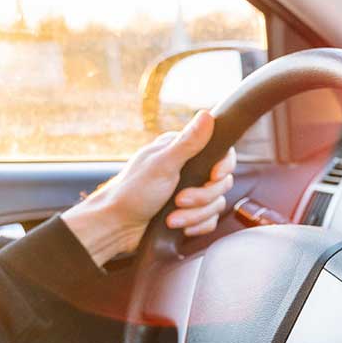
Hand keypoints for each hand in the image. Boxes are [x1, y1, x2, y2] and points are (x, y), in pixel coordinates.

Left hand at [61, 110, 235, 265]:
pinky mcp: (191, 213)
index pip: (222, 153)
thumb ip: (188, 142)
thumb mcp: (162, 165)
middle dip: (202, 197)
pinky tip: (180, 227)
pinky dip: (196, 226)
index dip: (224, 166)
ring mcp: (191, 192)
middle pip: (221, 182)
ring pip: (216, 204)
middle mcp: (189, 170)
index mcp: (182, 151)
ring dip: (195, 215)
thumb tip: (207, 114)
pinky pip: (210, 221)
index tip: (214, 176)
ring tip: (173, 219)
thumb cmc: (133, 192)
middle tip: (180, 200)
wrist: (117, 226)